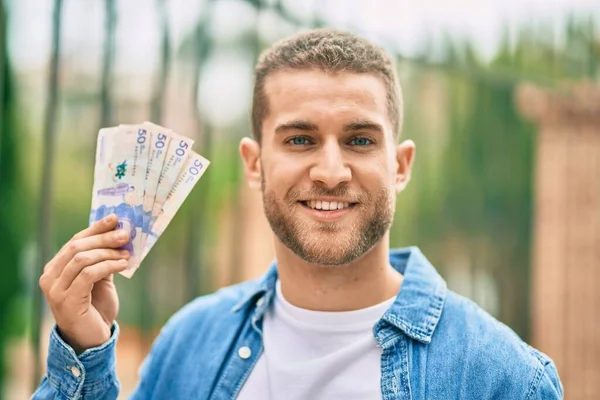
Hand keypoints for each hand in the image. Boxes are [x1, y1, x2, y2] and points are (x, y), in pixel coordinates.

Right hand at [39, 214, 129, 353]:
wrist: (92, 340)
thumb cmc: (96, 309)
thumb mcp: (100, 279)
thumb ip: (102, 259)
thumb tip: (118, 235)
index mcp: (56, 268)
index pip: (75, 241)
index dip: (95, 228)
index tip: (115, 218)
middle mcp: (50, 277)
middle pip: (77, 247)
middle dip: (103, 238)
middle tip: (125, 234)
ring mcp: (56, 290)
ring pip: (82, 259)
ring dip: (107, 252)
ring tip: (126, 253)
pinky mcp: (67, 300)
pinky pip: (88, 274)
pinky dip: (108, 266)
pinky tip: (122, 265)